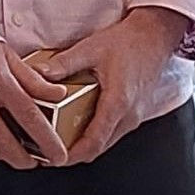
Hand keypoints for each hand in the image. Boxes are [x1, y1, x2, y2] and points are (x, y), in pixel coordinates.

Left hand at [32, 6, 194, 164]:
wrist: (157, 35)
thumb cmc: (128, 41)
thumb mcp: (91, 48)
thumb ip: (63, 63)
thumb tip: (37, 75)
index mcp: (118, 103)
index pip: (93, 143)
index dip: (71, 156)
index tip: (52, 159)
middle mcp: (129, 115)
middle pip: (98, 148)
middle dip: (73, 154)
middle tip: (48, 150)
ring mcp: (135, 116)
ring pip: (107, 142)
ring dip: (85, 145)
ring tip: (59, 139)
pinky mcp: (136, 112)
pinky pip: (114, 132)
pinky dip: (96, 134)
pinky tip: (77, 125)